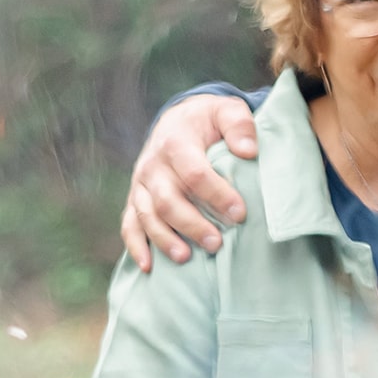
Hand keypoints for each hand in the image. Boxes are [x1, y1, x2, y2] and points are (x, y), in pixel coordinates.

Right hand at [121, 94, 259, 269]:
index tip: (240, 214)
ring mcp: (140, 184)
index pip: (195, 173)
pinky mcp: (135, 198)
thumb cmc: (209, 121)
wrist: (178, 120)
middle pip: (168, 200)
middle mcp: (152, 165)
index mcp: (175, 142)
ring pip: (147, 215)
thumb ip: (239, 124)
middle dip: (192, 224)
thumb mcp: (226, 111)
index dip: (217, 195)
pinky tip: (148, 267)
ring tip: (186, 258)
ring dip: (165, 239)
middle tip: (217, 244)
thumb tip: (248, 150)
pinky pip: (129, 224)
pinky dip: (135, 246)